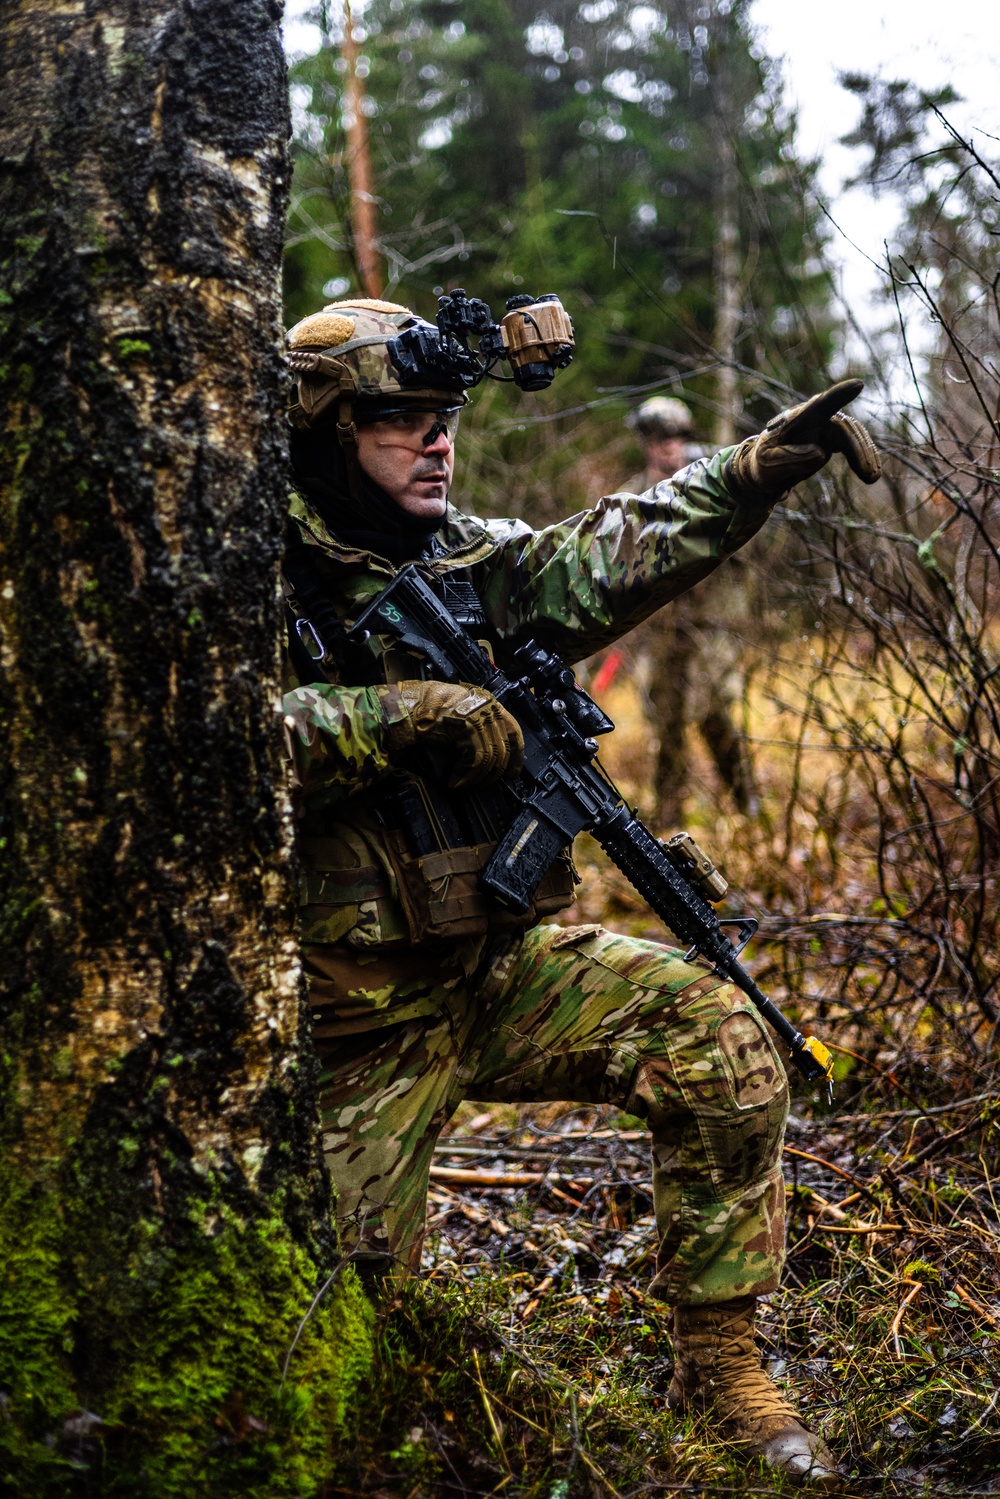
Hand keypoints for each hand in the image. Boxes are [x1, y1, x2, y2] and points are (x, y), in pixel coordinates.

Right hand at [379, 679, 523, 787]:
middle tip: (482, 784)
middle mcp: (487, 708)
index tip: (513, 772)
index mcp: (488, 703)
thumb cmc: (428, 710)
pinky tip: (456, 782)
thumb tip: (489, 756)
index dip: (516, 756)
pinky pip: (475, 760)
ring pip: (490, 758)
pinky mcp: (468, 728)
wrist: (409, 707)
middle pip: (502, 749)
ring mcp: (479, 717)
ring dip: (477, 777)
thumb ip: (477, 728)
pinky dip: (466, 776)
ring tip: (464, 784)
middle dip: (494, 772)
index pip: (513, 731)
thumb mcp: (459, 714)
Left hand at [725, 379, 880, 500]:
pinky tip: (872, 474)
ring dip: (865, 454)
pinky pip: (854, 444)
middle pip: (843, 427)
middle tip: (869, 476)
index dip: (839, 395)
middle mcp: (814, 418)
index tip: (858, 385)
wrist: (764, 472)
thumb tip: (821, 453)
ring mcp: (825, 427)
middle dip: (857, 449)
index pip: (819, 405)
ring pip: (853, 435)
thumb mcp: (768, 464)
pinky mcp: (832, 439)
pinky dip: (864, 457)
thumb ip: (790, 458)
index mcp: (796, 419)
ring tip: (872, 478)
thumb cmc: (763, 465)